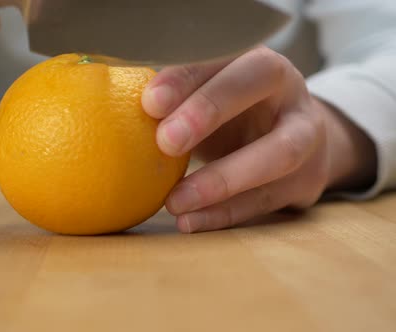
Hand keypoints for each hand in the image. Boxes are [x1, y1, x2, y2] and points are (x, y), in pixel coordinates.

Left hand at [142, 46, 375, 232]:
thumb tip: (113, 110)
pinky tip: (190, 222)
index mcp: (254, 58)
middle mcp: (288, 88)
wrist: (294, 142)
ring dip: (221, 181)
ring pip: (276, 153)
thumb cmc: (234, 117)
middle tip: (166, 142)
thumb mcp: (208, 100)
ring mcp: (307, 135)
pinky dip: (225, 214)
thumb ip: (174, 101)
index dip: (185, 78)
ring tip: (174, 203)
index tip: (149, 102)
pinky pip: (267, 200)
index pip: (220, 55)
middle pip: (256, 81)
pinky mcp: (307, 180)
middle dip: (209, 109)